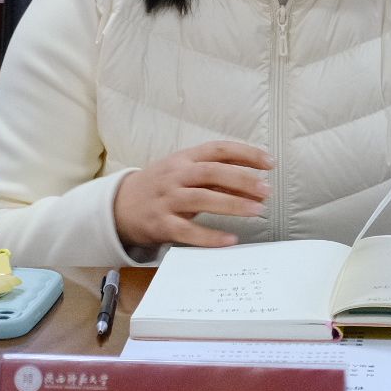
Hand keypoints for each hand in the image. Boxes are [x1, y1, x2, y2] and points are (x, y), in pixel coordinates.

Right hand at [113, 140, 272, 251]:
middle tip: (266, 190)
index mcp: (184, 158)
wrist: (121, 206)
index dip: (245, 153)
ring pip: (202, 199)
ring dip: (232, 204)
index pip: (218, 149)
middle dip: (242, 180)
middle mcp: (175, 175)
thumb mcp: (184, 172)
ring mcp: (167, 199)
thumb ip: (216, 175)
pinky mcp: (161, 224)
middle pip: (211, 172)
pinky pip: (188, 231)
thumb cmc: (162, 187)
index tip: (269, 163)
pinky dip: (210, 236)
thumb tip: (254, 181)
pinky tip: (230, 240)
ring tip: (257, 210)